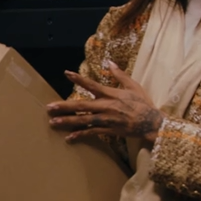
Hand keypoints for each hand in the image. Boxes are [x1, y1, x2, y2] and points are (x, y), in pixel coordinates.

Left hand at [47, 62, 166, 144]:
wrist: (151, 122)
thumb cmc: (143, 103)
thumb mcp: (133, 86)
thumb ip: (120, 75)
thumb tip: (110, 62)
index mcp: (111, 94)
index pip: (92, 85)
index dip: (79, 79)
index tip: (67, 73)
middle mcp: (106, 107)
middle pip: (81, 106)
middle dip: (64, 106)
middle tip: (49, 107)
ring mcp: (106, 120)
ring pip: (83, 120)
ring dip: (67, 121)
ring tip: (53, 122)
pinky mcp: (109, 130)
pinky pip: (92, 133)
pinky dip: (80, 135)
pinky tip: (69, 137)